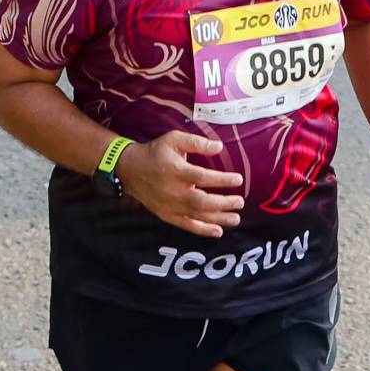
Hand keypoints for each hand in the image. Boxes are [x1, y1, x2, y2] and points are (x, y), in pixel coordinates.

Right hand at [121, 131, 244, 236]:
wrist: (129, 169)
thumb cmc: (155, 152)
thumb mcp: (174, 139)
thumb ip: (197, 143)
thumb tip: (219, 147)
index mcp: (176, 171)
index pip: (203, 177)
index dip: (222, 180)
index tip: (238, 179)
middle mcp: (174, 190)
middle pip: (202, 201)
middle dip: (223, 203)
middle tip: (240, 202)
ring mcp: (170, 205)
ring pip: (197, 215)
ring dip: (218, 219)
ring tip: (236, 219)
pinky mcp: (166, 214)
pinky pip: (186, 225)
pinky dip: (202, 230)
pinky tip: (218, 231)